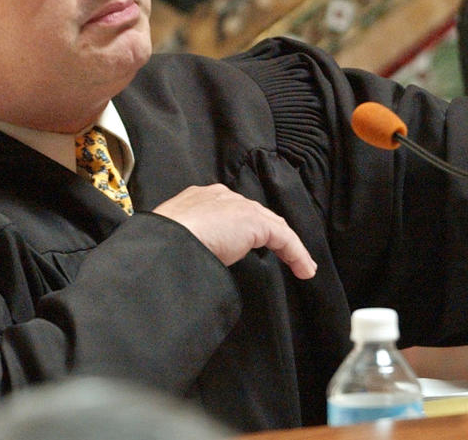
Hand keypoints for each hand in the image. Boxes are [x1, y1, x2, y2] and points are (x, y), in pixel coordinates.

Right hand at [153, 184, 317, 278]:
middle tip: (282, 253)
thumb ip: (192, 240)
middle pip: (256, 216)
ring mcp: (239, 207)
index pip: (231, 212)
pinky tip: (304, 270)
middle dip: (271, 234)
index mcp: (201, 199)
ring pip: (274, 226)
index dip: (243, 229)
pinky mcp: (255, 222)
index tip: (246, 245)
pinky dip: (296, 253)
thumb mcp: (176, 239)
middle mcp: (223, 197)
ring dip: (289, 247)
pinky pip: (284, 238)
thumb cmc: (162, 245)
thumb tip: (198, 256)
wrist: (166, 241)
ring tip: (301, 267)